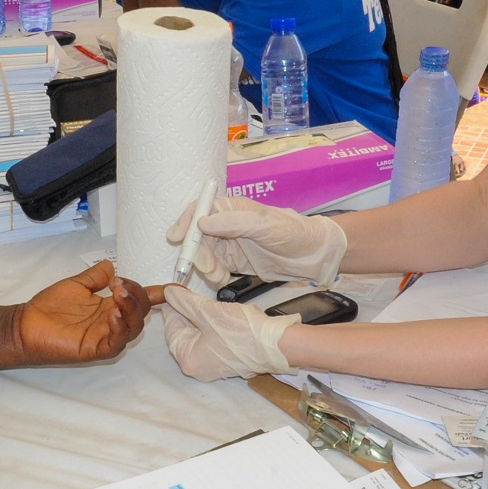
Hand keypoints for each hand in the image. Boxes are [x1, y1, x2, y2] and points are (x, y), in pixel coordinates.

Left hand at [13, 260, 156, 363]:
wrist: (25, 325)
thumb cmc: (48, 308)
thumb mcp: (76, 284)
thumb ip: (95, 276)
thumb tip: (112, 266)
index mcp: (111, 307)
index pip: (140, 300)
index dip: (159, 293)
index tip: (176, 287)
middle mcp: (113, 322)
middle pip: (142, 310)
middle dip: (138, 293)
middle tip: (119, 284)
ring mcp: (106, 336)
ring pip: (134, 326)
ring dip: (131, 307)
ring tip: (118, 293)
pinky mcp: (97, 349)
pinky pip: (118, 342)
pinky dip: (120, 327)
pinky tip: (113, 313)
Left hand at [161, 285, 297, 379]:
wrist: (277, 345)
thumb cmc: (242, 332)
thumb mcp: (208, 311)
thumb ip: (185, 302)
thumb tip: (169, 293)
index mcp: (189, 360)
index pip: (171, 330)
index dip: (172, 309)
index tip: (173, 293)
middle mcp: (199, 368)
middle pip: (186, 335)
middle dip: (189, 314)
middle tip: (191, 295)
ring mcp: (216, 367)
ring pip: (202, 337)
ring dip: (204, 319)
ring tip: (211, 304)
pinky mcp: (230, 362)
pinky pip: (215, 342)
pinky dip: (216, 327)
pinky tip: (225, 315)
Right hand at [166, 197, 347, 285]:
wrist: (313, 255)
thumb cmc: (292, 232)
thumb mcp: (264, 225)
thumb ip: (234, 223)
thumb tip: (202, 222)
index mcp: (232, 209)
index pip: (200, 211)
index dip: (185, 223)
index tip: (175, 238)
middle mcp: (227, 225)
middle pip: (198, 236)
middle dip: (196, 253)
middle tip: (206, 268)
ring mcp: (230, 244)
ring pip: (205, 254)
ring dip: (206, 267)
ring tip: (220, 276)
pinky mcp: (235, 261)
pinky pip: (215, 267)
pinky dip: (215, 275)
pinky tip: (225, 279)